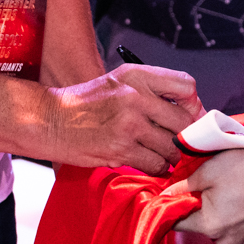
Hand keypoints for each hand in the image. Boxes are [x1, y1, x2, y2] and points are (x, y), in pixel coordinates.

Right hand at [40, 63, 200, 173]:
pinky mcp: (121, 150)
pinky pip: (156, 165)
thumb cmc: (84, 104)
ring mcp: (129, 125)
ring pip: (172, 148)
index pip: (186, 85)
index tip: (190, 115)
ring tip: (157, 152)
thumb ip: (151, 90)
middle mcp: (135, 97)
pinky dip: (156, 167)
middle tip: (176, 141)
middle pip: (184, 121)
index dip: (193, 104)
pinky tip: (146, 161)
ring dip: (170, 155)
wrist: (50, 120)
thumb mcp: (117, 82)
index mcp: (136, 75)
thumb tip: (189, 111)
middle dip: (184, 136)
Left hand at [168, 150, 243, 243]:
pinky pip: (231, 230)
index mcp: (208, 226)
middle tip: (208, 185)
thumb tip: (166, 194)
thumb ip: (183, 186)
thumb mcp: (209, 171)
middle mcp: (222, 241)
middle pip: (196, 225)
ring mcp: (239, 242)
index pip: (176, 222)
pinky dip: (231, 217)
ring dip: (215, 212)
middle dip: (197, 207)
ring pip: (214, 227)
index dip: (173, 206)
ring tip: (228, 192)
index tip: (176, 192)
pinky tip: (240, 201)